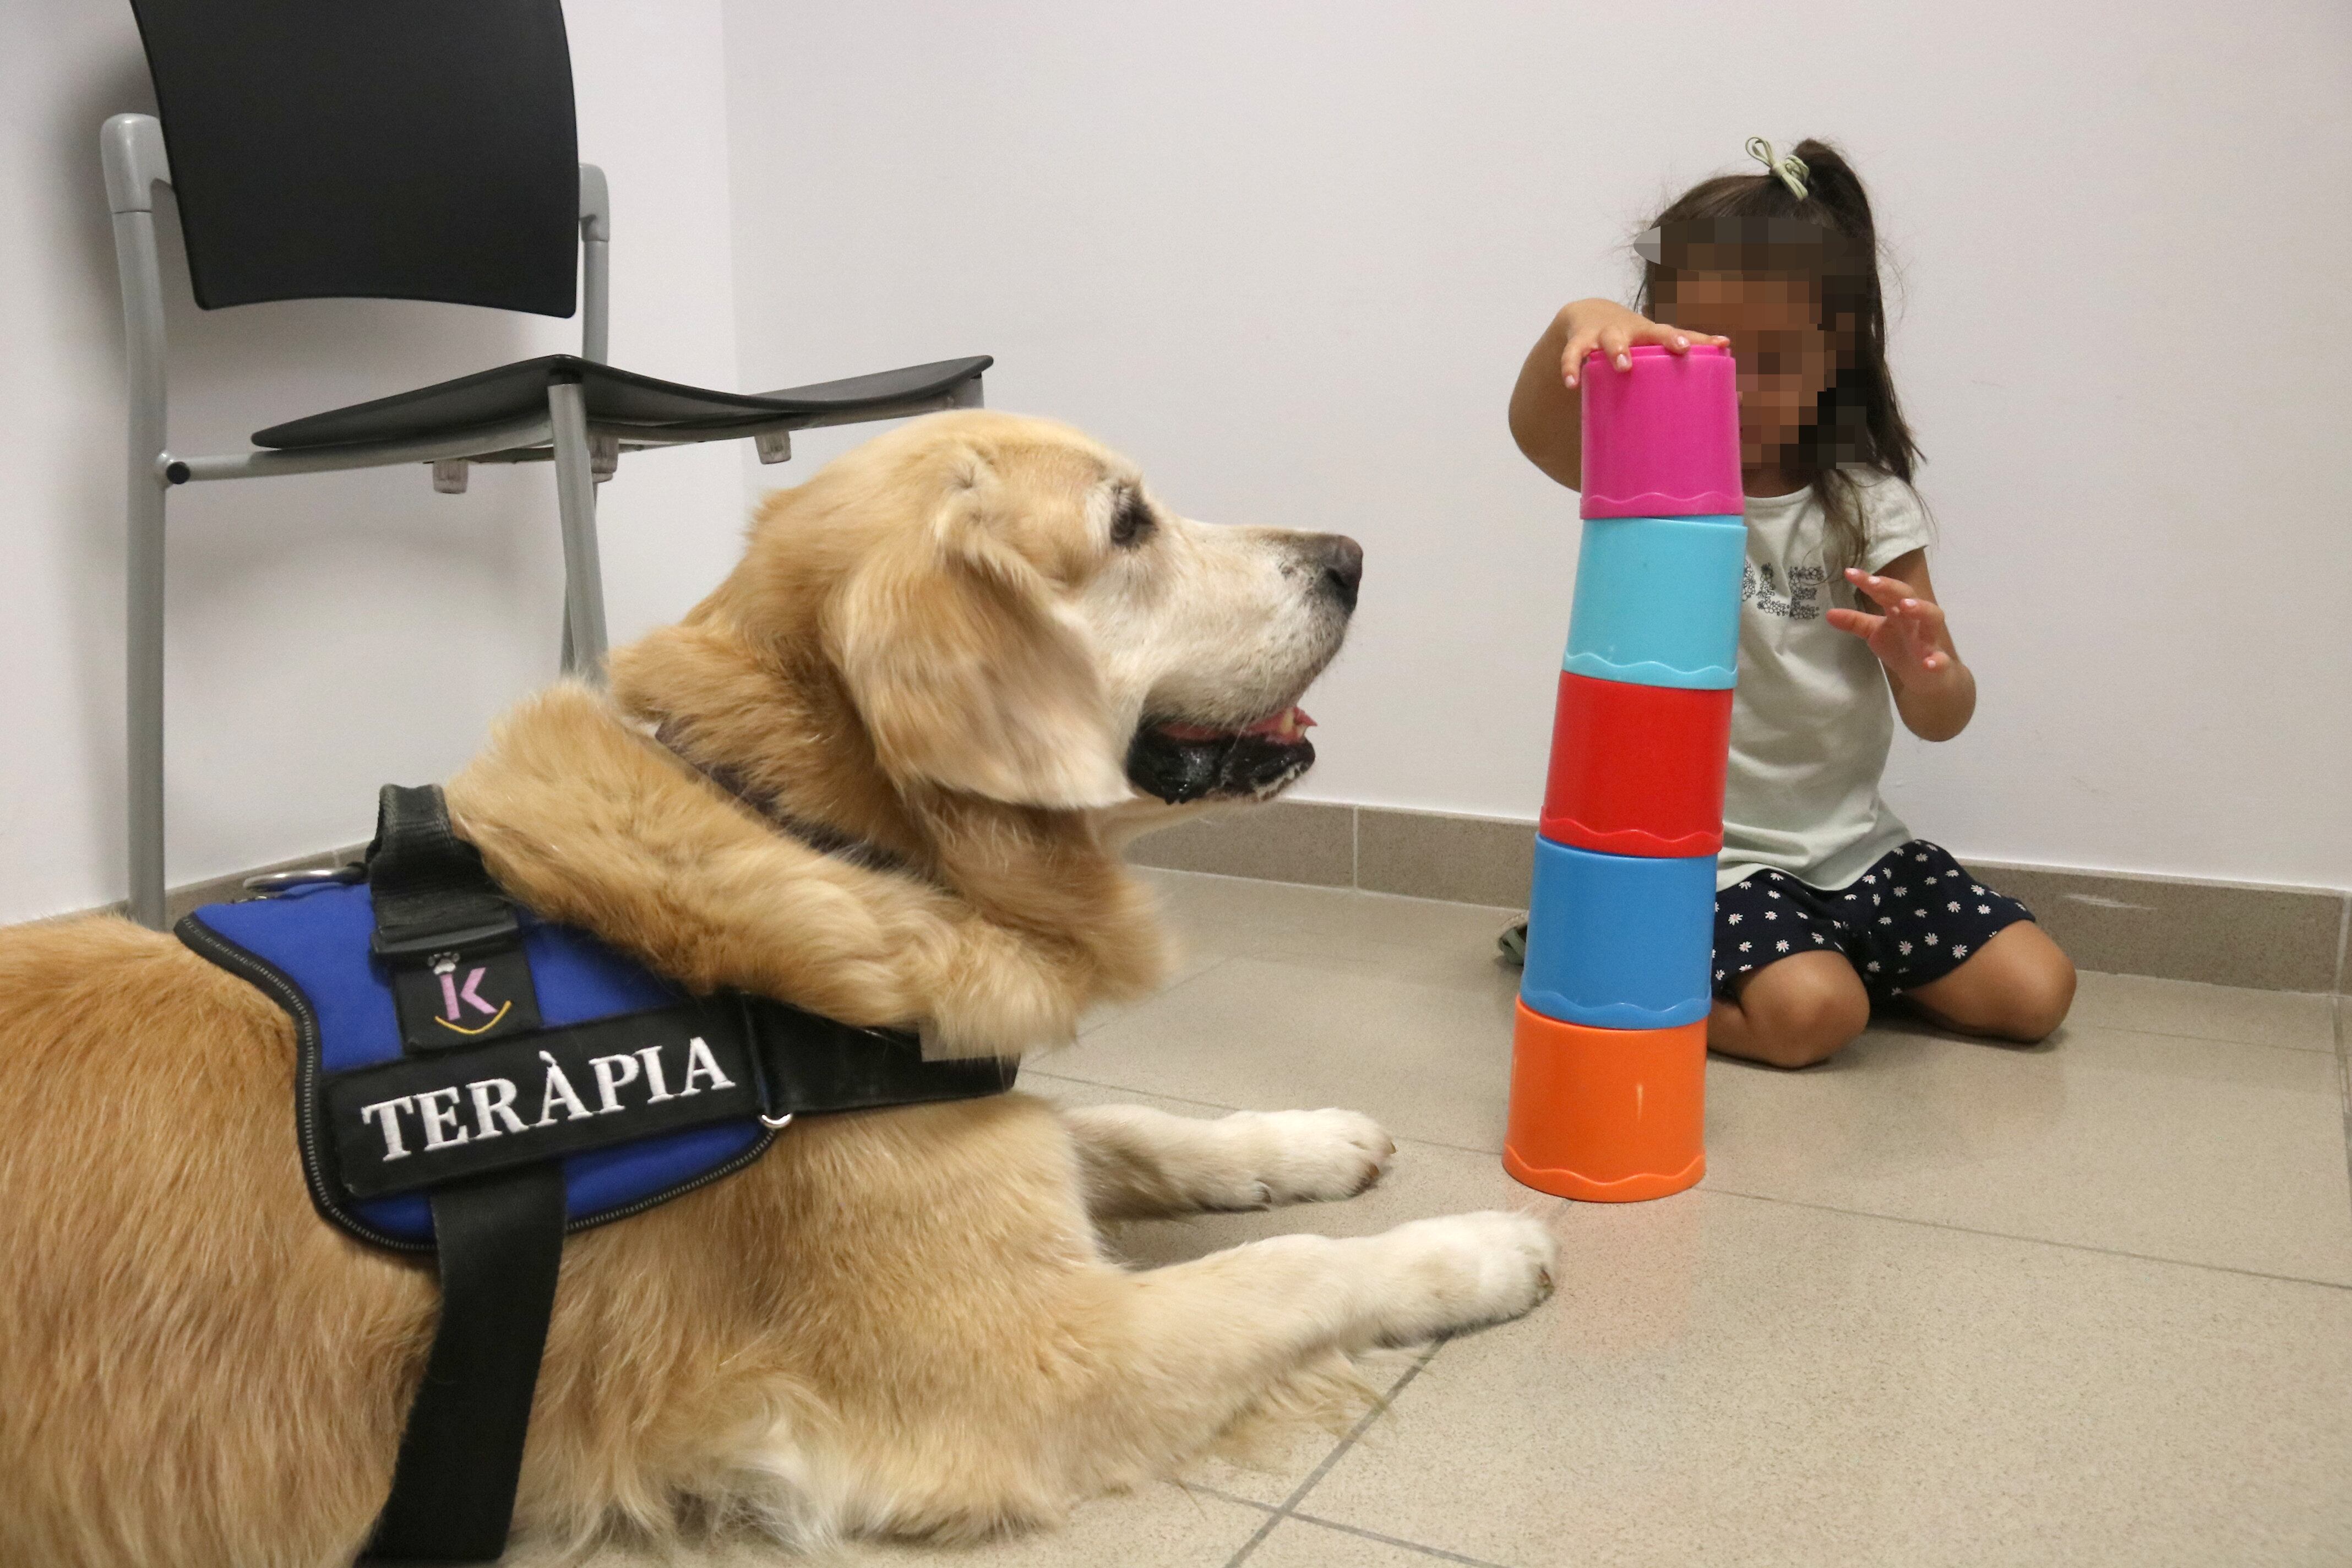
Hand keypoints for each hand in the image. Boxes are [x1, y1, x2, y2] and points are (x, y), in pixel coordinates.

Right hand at [1556, 300, 1728, 387]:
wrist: (1586, 318)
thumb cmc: (1629, 345)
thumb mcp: (1650, 354)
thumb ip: (1680, 375)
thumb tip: (1736, 400)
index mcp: (1653, 336)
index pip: (1682, 334)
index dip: (1702, 339)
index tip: (1723, 343)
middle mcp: (1633, 331)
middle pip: (1653, 331)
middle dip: (1667, 338)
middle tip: (1680, 349)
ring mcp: (1605, 334)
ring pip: (1612, 339)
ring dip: (1618, 350)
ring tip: (1622, 366)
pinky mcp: (1579, 340)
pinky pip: (1573, 354)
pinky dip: (1571, 367)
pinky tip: (1572, 383)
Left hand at [1827, 568, 1958, 687]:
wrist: (1928, 675)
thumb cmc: (1901, 647)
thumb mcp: (1874, 633)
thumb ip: (1855, 622)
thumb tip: (1828, 614)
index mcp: (1898, 611)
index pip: (1884, 592)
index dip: (1868, 582)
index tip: (1849, 573)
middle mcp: (1916, 620)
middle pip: (1909, 596)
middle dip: (1892, 588)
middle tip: (1874, 583)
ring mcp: (1930, 639)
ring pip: (1932, 618)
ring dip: (1921, 609)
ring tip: (1905, 606)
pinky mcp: (1939, 661)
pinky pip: (1941, 659)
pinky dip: (1937, 660)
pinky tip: (1929, 663)